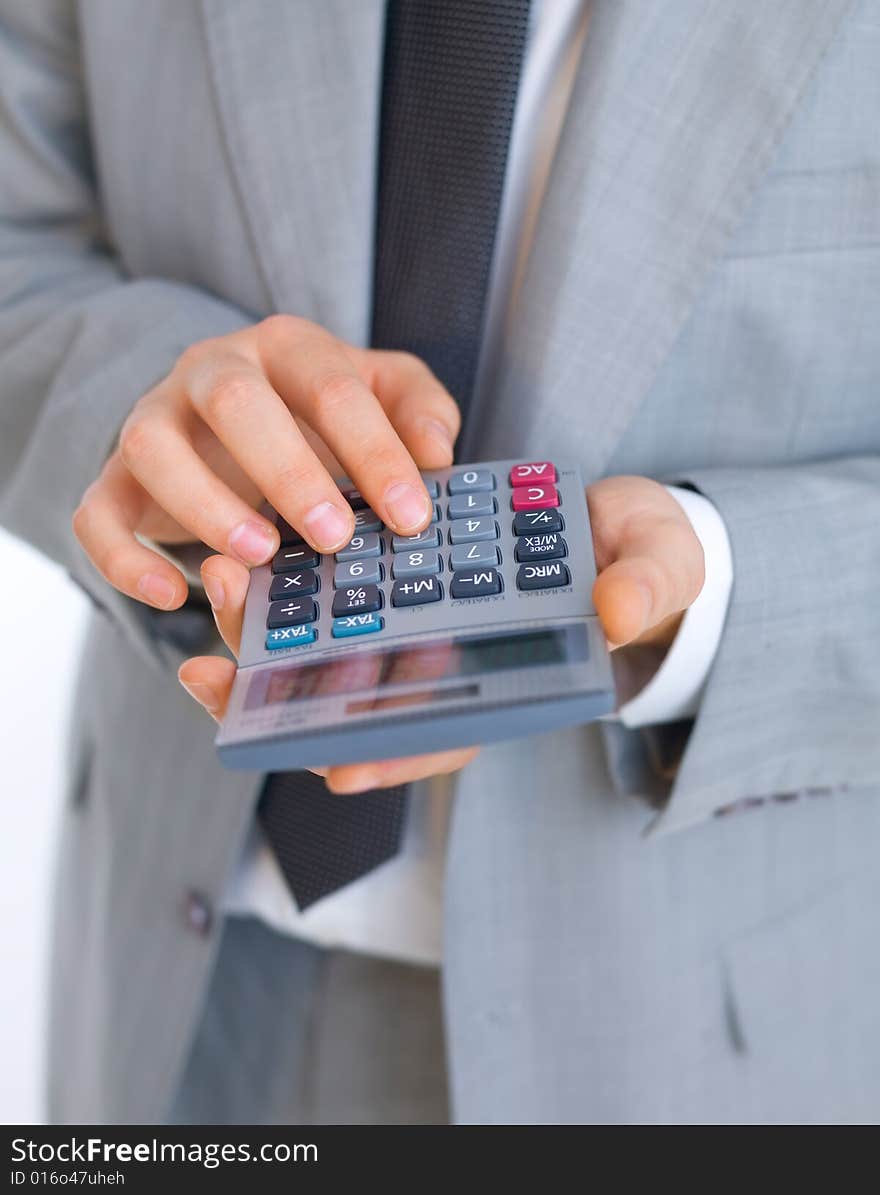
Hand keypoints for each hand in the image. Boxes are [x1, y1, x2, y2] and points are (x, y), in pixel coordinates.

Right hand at [73, 315, 459, 608]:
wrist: (226, 417)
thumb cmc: (314, 411)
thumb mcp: (377, 395)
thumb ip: (415, 409)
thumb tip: (437, 452)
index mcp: (284, 348)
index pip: (331, 387)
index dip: (374, 452)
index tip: (411, 517)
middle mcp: (209, 371)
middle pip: (235, 401)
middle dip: (288, 471)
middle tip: (334, 537)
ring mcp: (154, 420)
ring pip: (151, 448)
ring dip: (204, 505)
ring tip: (259, 558)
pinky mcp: (116, 478)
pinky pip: (96, 512)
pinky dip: (123, 558)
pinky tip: (171, 596)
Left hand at [177, 474, 701, 793]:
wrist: (623, 520)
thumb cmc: (646, 562)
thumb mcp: (662, 569)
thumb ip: (646, 588)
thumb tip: (615, 611)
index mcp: (511, 681)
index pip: (448, 734)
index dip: (393, 754)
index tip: (335, 764)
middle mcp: (454, 661)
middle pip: (365, 700)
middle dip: (290, 697)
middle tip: (218, 676)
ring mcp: (423, 619)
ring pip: (335, 645)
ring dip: (268, 632)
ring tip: (219, 587)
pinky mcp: (402, 570)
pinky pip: (339, 584)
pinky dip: (291, 577)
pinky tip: (242, 548)